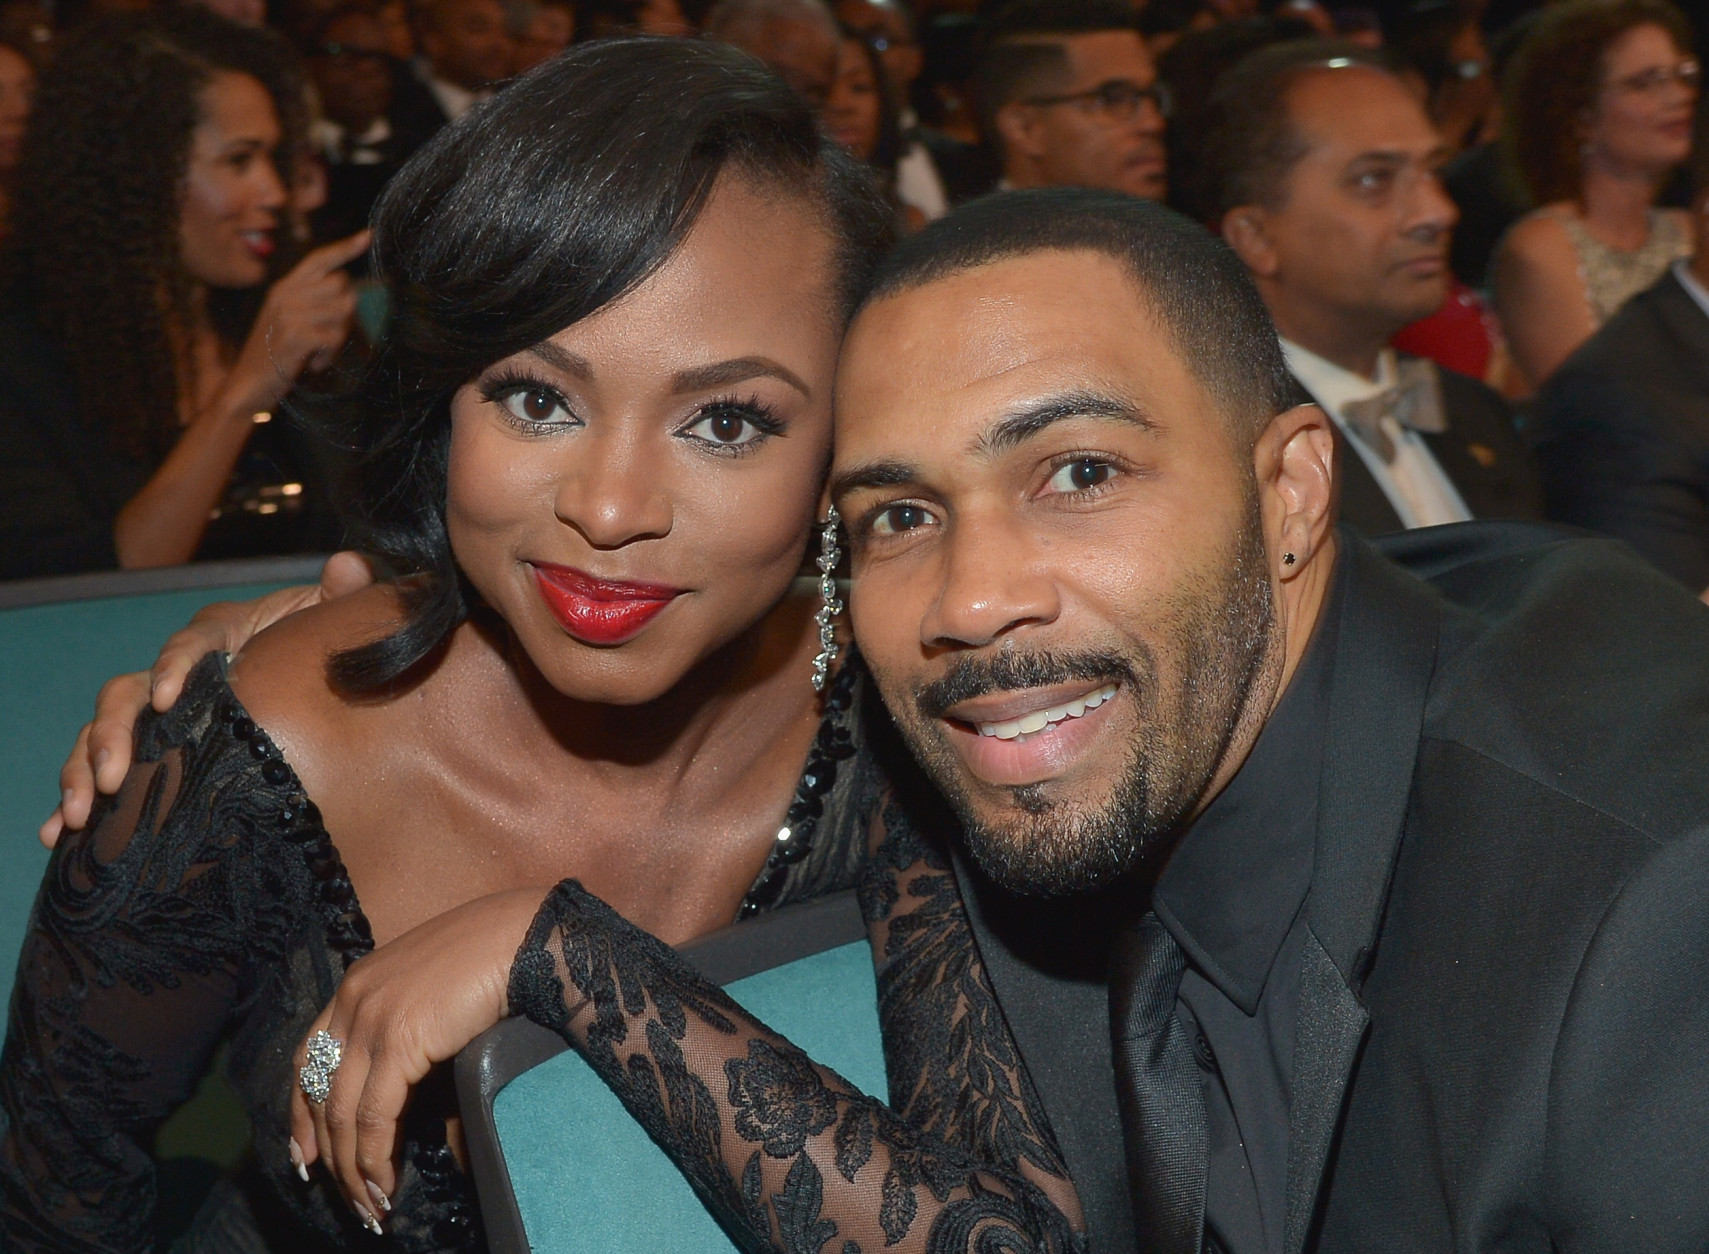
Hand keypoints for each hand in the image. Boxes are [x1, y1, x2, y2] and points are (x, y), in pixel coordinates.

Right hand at [39, 552, 375, 847]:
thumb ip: (343, 593)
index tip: (166, 698)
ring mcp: (162, 708)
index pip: (189, 643)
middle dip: (112, 734)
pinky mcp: (157, 742)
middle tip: (109, 778)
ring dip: (85, 770)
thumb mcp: (335, 615)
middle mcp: (179, 669)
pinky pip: (112, 766)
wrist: (322, 668)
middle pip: (128, 692)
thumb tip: (350, 565)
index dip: (174, 666)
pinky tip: (64, 834)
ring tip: (81, 816)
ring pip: (106, 731)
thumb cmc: (324, 638)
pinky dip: (84, 796)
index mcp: (222, 633)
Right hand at [227, 230, 370, 411]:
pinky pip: (335, 336)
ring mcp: (289, 312)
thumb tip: (352, 297)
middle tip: (329, 338)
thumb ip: (317, 306)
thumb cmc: (277, 357)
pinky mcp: (294, 334)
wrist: (247, 386)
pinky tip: (313, 363)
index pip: (319, 259)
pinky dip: (330, 355)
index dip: (345, 248)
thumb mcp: (293, 323)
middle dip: (347, 314)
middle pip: (342, 286)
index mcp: (285, 288)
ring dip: (339, 338)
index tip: (369, 235)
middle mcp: (286, 294)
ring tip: (319, 352)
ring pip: (343, 311)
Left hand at [289, 888, 546, 1229]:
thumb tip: (418, 1101)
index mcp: (358, 984)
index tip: (306, 1156)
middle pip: (318, 1093)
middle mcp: (353, 1000)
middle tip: (349, 1199)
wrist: (523, 934)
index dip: (301, 1113)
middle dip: (329, 1155)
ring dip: (353, 1170)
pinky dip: (375, 1159)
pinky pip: (373, 1117)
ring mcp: (371, 1019)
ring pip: (341, 1114)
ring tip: (371, 1207)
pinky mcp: (397, 1041)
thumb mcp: (435, 992)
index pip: (307, 1058)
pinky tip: (385, 1185)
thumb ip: (414, 1035)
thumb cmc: (494, 956)